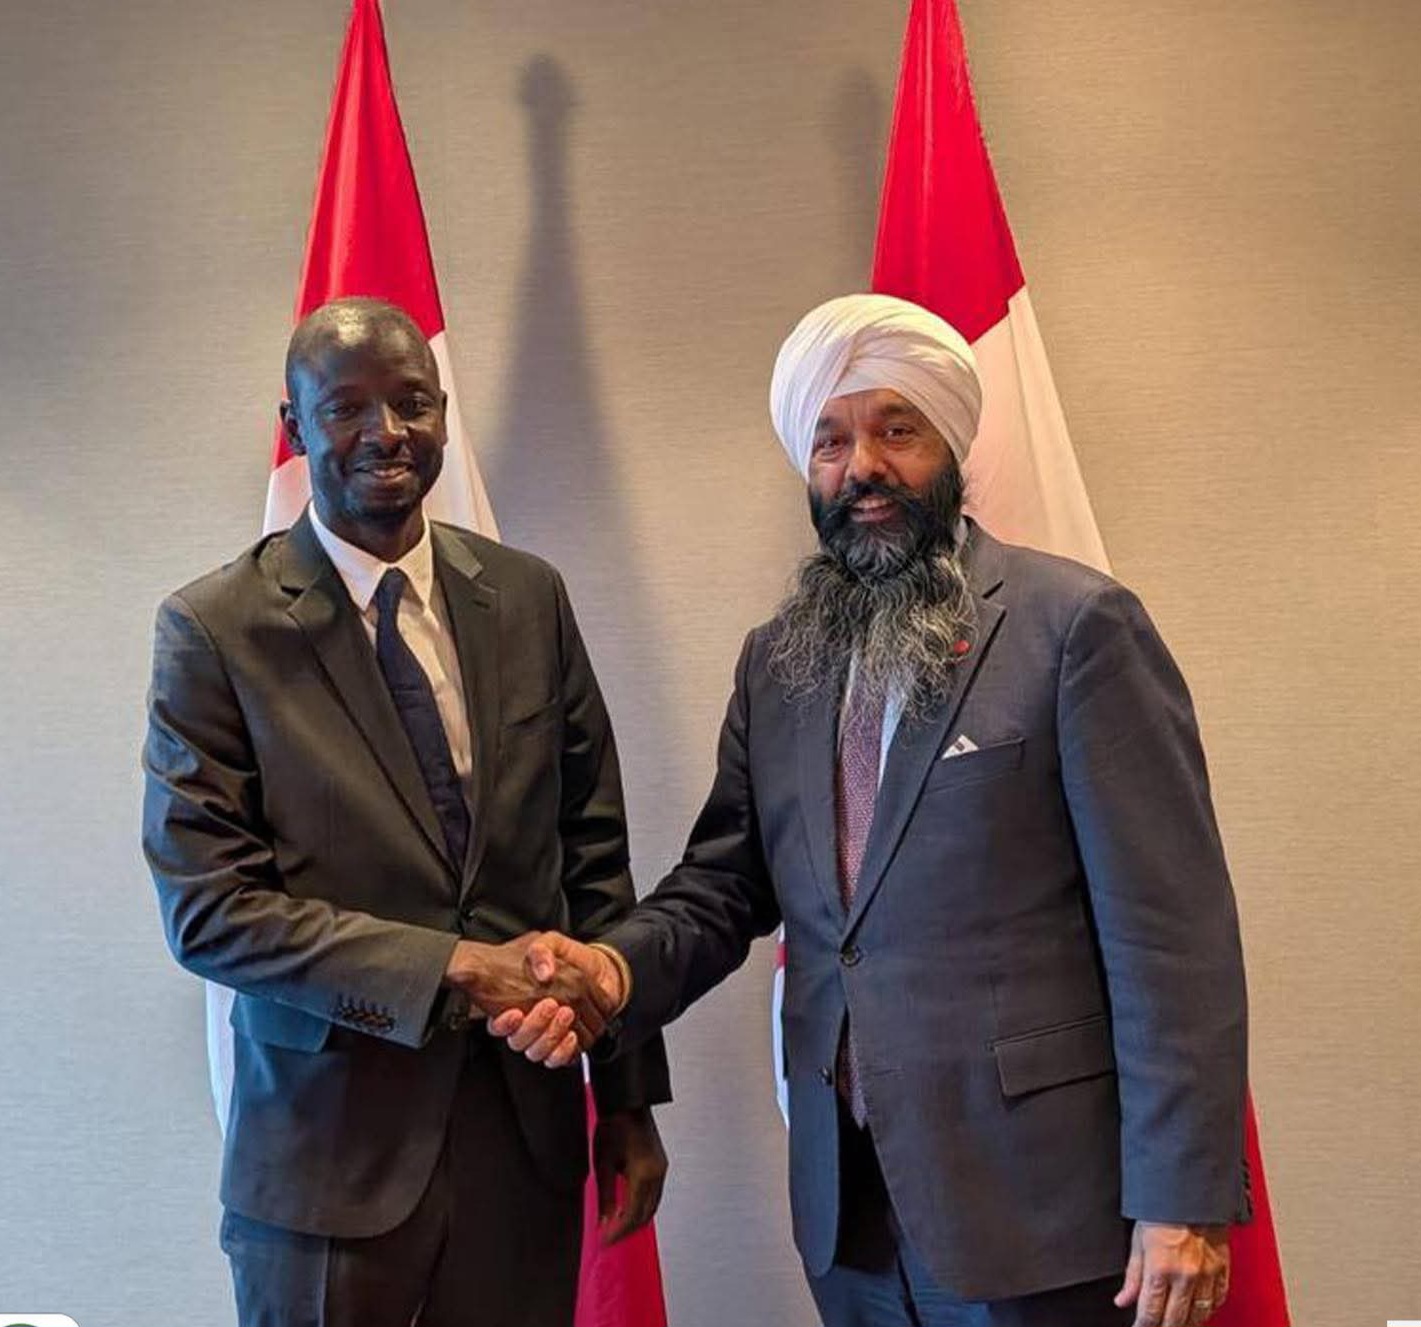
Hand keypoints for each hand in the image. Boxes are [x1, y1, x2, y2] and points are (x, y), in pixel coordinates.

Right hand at [443, 935, 612, 1049]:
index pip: (497, 1023)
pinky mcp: (563, 1045)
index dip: (503, 1024)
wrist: (598, 969)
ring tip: (566, 1014)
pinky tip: (571, 1035)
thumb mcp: (550, 943)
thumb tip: (543, 972)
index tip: (515, 1012)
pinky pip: (558, 1060)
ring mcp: (544, 1036)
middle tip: (551, 1005)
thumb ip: (541, 950)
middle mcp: (526, 1023)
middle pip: (519, 1041)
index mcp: (514, 1000)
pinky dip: (564, 1051)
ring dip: (550, 1036)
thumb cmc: (569, 958)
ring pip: (537, 1052)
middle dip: (534, 1026)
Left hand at [592, 1107, 667, 1244]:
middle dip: (627, 1230)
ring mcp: (662, 1169)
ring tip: (616, 1228)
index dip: (618, 1233)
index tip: (604, 1242)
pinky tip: (628, 1209)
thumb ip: (605, 1196)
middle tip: (609, 1239)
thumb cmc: (613, 1127)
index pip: (632, 1216)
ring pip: (652, 1206)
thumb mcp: (603, 1164)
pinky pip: (654, 1194)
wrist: (627, 1103)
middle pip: (645, 1215)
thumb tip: (604, 1222)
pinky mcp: (660, 1164)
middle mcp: (657, 1174)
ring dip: (635, 1220)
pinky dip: (642, 1206)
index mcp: (643, 1175)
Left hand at [1115, 1221, 1229, 1325]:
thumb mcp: (1137, 1240)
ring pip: (1199, 1315)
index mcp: (1160, 1267)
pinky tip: (1199, 1311)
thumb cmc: (1161, 1210)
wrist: (1190, 1191)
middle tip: (1156, 1326)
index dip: (1143, 1326)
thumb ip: (1132, 1276)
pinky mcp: (1222, 1269)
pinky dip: (1208, 1310)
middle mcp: (1185, 1275)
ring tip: (1176, 1323)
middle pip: (1175, 1319)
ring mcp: (1206, 1274)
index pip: (1150, 1312)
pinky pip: (1218, 1300)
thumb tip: (1122, 1300)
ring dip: (1187, 1323)